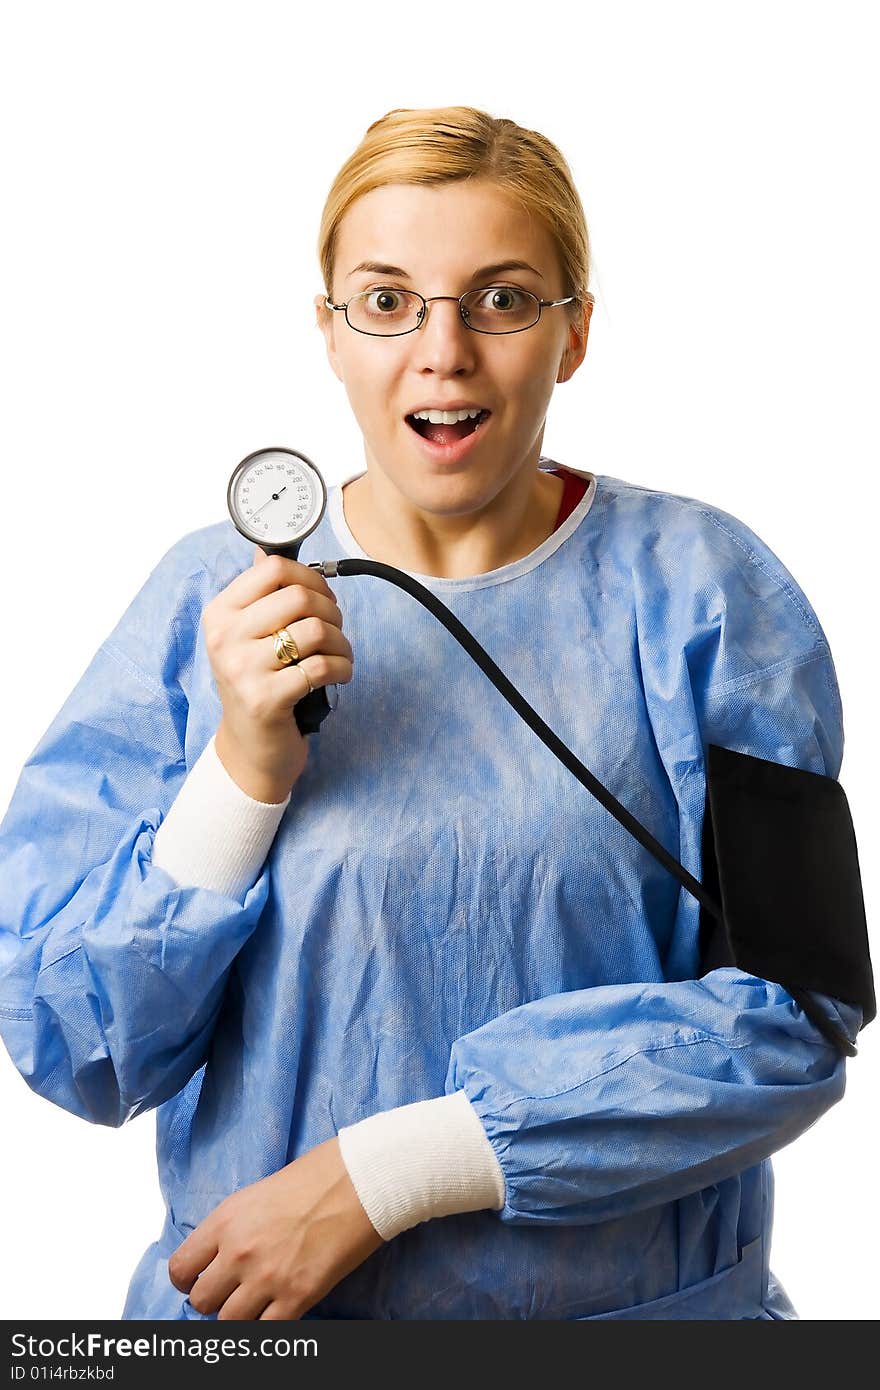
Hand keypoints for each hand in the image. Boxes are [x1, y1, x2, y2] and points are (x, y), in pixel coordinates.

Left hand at [167, 1136, 383, 1319]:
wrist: (357, 1182)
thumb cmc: (313, 1177)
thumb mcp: (257, 1194)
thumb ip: (233, 1227)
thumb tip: (220, 1255)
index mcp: (225, 1221)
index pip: (180, 1268)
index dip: (186, 1280)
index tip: (197, 1281)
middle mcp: (238, 1252)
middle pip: (201, 1301)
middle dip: (213, 1300)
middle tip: (230, 1292)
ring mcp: (266, 1278)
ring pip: (228, 1322)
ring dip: (238, 1316)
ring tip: (253, 1304)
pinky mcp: (296, 1297)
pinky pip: (265, 1332)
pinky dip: (266, 1327)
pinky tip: (275, 1312)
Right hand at [203, 547, 354, 802]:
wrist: (250, 749)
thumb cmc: (257, 685)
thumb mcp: (247, 637)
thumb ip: (259, 596)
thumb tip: (266, 549)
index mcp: (219, 614)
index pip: (272, 568)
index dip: (310, 576)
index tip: (323, 596)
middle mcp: (224, 638)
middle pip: (298, 597)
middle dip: (332, 611)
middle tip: (335, 630)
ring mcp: (242, 669)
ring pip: (314, 630)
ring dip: (341, 642)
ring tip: (340, 655)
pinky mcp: (265, 699)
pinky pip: (322, 667)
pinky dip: (343, 668)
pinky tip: (340, 675)